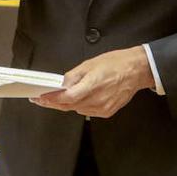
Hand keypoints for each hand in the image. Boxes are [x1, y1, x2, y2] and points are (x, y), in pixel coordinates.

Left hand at [30, 47, 155, 117]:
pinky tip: (80, 98)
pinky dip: (80, 105)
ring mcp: (102, 108)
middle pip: (69, 105)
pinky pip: (87, 111)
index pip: (66, 97)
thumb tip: (61, 84)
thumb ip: (73, 76)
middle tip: (42, 99)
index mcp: (92, 84)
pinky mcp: (106, 112)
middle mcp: (97, 99)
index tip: (40, 98)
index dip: (51, 99)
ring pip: (77, 109)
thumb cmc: (116, 63)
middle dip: (54, 102)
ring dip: (68, 103)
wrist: (136, 70)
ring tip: (61, 96)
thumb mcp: (91, 63)